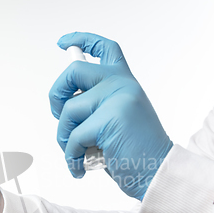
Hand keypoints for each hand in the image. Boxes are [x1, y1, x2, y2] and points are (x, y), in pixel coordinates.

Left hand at [49, 32, 172, 199]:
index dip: (82, 40)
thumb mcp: (116, 117)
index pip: (105, 48)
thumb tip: (63, 102)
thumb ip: (96, 103)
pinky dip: (72, 156)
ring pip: (68, 110)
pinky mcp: (110, 119)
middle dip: (56, 95)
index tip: (64, 42)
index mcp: (125, 82)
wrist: (157, 173)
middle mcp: (122, 85)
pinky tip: (81, 165)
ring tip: (77, 152)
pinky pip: (73, 137)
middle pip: (73, 72)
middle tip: (59, 115)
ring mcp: (117, 99)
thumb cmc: (134, 150)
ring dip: (64, 137)